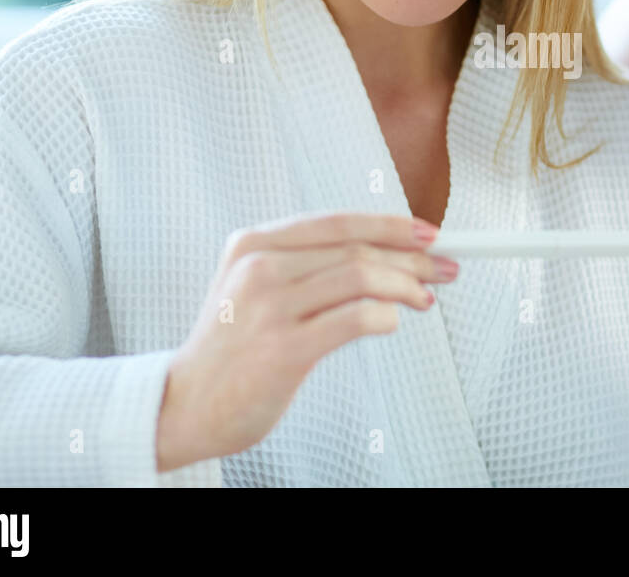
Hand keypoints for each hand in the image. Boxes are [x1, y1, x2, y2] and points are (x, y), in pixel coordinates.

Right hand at [156, 212, 456, 472]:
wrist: (185, 406)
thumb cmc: (231, 348)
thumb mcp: (253, 287)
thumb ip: (304, 265)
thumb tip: (384, 253)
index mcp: (252, 244)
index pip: (338, 223)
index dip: (390, 225)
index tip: (429, 235)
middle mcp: (258, 267)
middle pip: (356, 247)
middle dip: (412, 258)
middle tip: (444, 269)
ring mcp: (269, 307)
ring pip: (360, 276)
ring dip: (405, 285)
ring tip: (424, 299)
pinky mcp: (283, 349)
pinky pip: (354, 318)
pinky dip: (385, 316)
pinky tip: (392, 322)